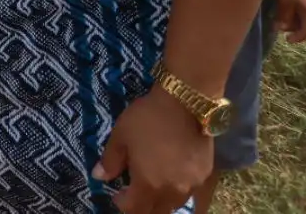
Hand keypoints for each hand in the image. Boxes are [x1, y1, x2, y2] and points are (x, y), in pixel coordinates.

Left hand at [93, 88, 211, 213]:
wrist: (185, 103)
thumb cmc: (148, 118)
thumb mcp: (121, 136)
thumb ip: (110, 160)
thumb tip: (99, 177)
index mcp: (148, 184)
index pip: (134, 208)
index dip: (123, 203)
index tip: (117, 194)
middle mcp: (171, 191)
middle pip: (155, 211)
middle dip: (142, 206)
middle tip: (134, 193)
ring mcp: (191, 185)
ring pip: (174, 205)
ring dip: (161, 202)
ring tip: (153, 187)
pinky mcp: (205, 176)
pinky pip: (191, 193)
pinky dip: (179, 192)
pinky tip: (174, 179)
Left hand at [273, 0, 305, 43]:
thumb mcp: (284, 3)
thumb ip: (284, 17)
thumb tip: (280, 28)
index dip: (297, 37)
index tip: (287, 40)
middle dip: (294, 28)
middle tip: (279, 26)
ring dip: (294, 21)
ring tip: (281, 18)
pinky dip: (297, 14)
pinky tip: (287, 9)